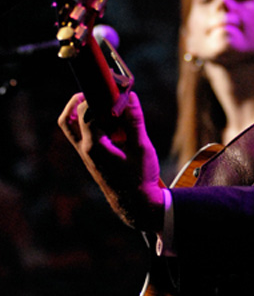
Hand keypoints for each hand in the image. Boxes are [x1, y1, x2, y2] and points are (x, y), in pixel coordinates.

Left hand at [58, 91, 164, 232]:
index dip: (99, 96)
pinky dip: (92, 123)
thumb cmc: (140, 178)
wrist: (136, 205)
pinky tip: (113, 122)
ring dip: (83, 112)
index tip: (116, 90)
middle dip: (79, 100)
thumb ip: (134, 121)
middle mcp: (85, 150)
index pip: (86, 112)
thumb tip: (130, 97)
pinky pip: (83, 135)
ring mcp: (86, 155)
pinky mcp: (92, 158)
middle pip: (68, 119)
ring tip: (105, 105)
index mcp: (94, 146)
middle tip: (98, 92)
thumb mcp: (141, 148)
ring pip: (73, 128)